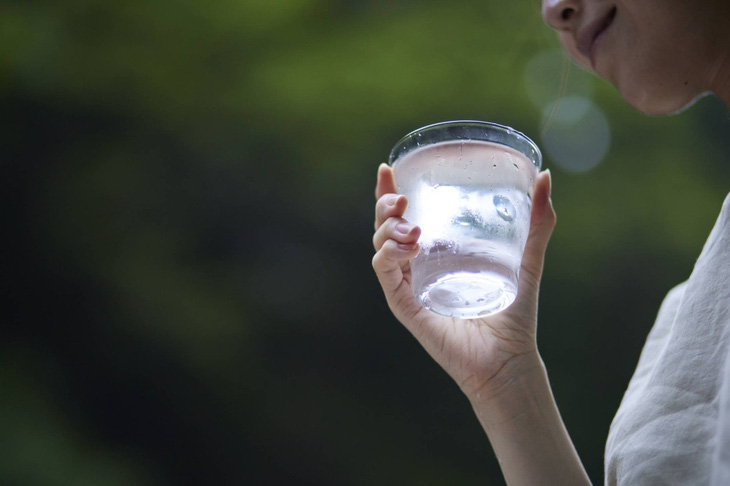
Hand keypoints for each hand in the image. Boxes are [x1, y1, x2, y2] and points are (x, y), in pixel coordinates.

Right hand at [372, 163, 555, 399]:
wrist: (508, 360)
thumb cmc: (514, 315)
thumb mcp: (527, 260)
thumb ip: (538, 223)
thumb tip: (546, 176)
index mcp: (436, 254)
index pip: (404, 218)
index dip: (389, 193)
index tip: (388, 169)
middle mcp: (417, 268)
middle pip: (385, 228)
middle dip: (384, 206)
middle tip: (400, 198)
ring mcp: (408, 286)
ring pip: (379, 246)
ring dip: (387, 229)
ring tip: (411, 227)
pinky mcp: (404, 305)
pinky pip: (384, 272)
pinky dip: (389, 254)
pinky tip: (409, 246)